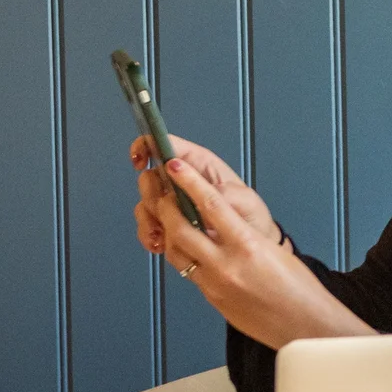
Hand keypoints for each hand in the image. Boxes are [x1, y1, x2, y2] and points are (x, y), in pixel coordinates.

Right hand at [131, 134, 280, 255]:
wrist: (251, 248)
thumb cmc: (249, 215)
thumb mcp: (245, 202)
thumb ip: (225, 194)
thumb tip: (203, 193)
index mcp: (198, 164)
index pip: (164, 143)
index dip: (146, 147)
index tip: (140, 163)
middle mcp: (181, 180)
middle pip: (149, 176)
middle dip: (151, 194)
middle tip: (165, 210)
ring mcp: (173, 202)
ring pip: (146, 203)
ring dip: (149, 219)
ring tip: (163, 236)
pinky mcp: (168, 222)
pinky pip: (148, 225)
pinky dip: (149, 235)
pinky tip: (160, 244)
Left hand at [146, 155, 371, 349]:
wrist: (305, 326)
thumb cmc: (299, 288)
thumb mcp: (273, 250)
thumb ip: (243, 234)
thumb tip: (218, 220)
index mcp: (248, 246)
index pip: (211, 205)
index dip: (189, 182)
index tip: (174, 165)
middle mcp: (227, 265)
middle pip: (181, 228)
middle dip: (166, 207)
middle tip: (163, 193)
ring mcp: (215, 285)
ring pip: (176, 252)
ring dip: (168, 232)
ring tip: (168, 217)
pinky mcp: (212, 299)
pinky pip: (188, 272)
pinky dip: (182, 254)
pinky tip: (186, 245)